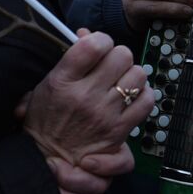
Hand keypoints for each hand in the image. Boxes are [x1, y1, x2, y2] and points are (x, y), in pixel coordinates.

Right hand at [22, 29, 152, 193]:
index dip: (102, 39)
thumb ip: (69, 57)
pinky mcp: (119, 130)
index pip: (94, 45)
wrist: (46, 159)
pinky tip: (133, 97)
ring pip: (138, 75)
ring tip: (122, 81)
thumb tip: (86, 34)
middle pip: (122, 56)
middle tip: (112, 65)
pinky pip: (147, 102)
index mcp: (63, 81)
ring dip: (133, 75)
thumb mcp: (47, 83)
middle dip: (119, 56)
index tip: (99, 46)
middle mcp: (85, 96)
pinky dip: (144, 96)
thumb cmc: (46, 118)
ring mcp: (104, 114)